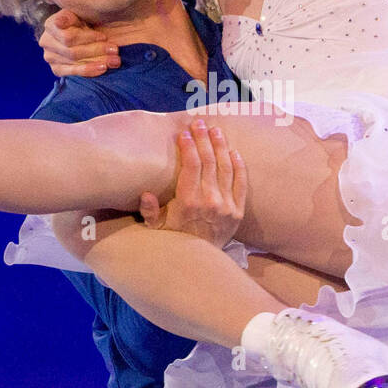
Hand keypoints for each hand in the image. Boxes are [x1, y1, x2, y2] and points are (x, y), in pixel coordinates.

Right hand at [39, 8, 119, 76]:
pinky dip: (89, 71)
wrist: (85, 31)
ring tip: (114, 60)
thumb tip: (59, 22)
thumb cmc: (84, 20)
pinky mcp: (56, 69)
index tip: (105, 37)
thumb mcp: (80, 12)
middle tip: (114, 50)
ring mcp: (50, 57)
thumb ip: (70, 16)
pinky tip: (103, 68)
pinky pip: (73, 72)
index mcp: (50, 24)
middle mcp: (46, 41)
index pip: (69, 36)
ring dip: (96, 62)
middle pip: (73, 51)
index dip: (88, 38)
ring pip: (75, 62)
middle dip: (96, 50)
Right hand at [138, 119, 246, 247]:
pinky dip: (239, 166)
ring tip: (216, 130)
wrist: (199, 264)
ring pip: (226, 168)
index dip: (188, 146)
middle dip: (203, 139)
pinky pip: (241, 183)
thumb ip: (149, 212)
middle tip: (199, 123)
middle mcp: (209, 201)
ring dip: (221, 146)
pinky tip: (234, 152)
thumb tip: (146, 194)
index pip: (191, 165)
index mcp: (188, 202)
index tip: (184, 133)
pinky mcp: (238, 212)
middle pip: (209, 161)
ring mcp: (226, 206)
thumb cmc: (174, 241)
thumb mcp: (155, 229)